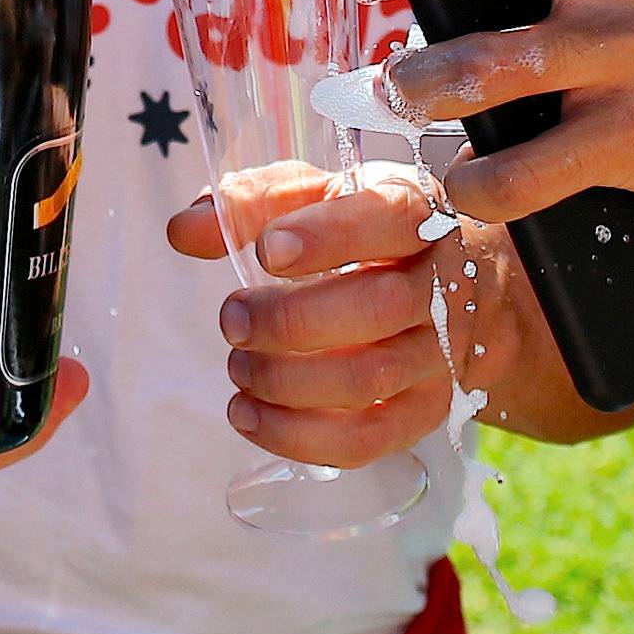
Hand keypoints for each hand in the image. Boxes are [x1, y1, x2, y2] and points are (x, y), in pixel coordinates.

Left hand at [167, 165, 454, 467]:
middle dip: (290, 321)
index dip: (328, 236)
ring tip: (238, 367)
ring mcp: (440, 352)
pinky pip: (368, 438)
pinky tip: (251, 414)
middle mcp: (443, 283)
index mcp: (415, 211)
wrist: (448, 284)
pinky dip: (299, 435)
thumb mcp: (317, 194)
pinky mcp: (425, 408)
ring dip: (287, 381)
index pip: (387, 218)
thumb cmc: (364, 228)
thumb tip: (184, 231)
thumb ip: (252, 202)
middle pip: (379, 308)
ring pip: (370, 380)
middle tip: (231, 319)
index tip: (266, 251)